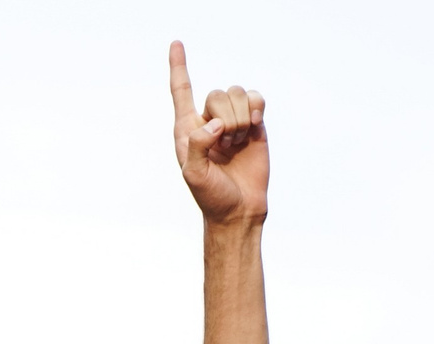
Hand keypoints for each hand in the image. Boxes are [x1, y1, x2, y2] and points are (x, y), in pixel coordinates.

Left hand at [169, 42, 266, 224]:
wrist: (240, 209)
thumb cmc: (211, 195)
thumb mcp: (194, 174)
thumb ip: (197, 145)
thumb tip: (215, 124)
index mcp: (187, 129)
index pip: (181, 90)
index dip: (178, 66)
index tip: (176, 43)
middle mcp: (209, 120)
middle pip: (217, 94)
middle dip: (227, 119)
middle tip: (227, 146)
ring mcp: (232, 121)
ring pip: (238, 93)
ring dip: (242, 119)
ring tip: (238, 143)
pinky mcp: (253, 124)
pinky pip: (256, 99)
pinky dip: (257, 109)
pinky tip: (255, 127)